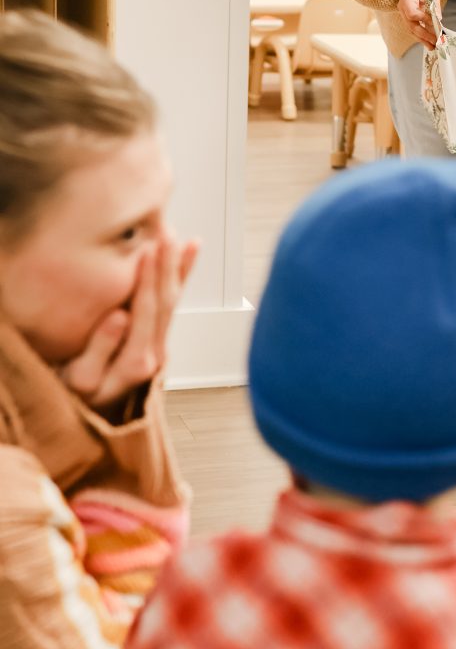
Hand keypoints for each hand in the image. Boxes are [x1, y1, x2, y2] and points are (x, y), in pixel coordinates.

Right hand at [60, 233, 198, 409]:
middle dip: (166, 266)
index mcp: (135, 362)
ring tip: (176, 236)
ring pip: (172, 301)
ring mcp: (158, 347)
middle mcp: (153, 354)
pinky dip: (180, 276)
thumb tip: (120, 316)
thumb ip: (100, 349)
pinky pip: (170, 304)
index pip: (145, 313)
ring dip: (175, 267)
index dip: (148, 281)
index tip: (147, 251)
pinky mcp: (156, 341)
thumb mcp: (80, 380)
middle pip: (165, 303)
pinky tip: (189, 251)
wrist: (84, 415)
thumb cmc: (73, 397)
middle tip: (165, 232)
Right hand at [397, 0, 442, 48]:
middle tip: (436, 41)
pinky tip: (430, 44)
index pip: (412, 14)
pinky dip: (423, 37)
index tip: (435, 22)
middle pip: (411, 26)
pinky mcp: (410, 20)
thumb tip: (438, 18)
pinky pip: (415, 30)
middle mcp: (403, 9)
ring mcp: (405, 15)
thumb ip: (434, 3)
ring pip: (412, 31)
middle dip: (424, 35)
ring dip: (423, 40)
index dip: (423, 19)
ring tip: (433, 47)